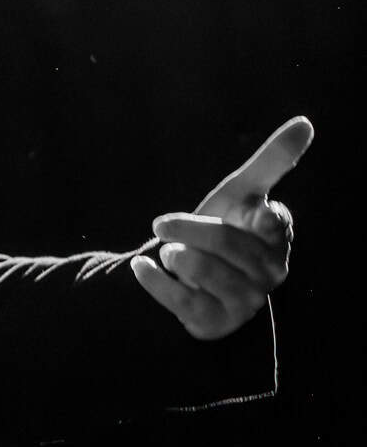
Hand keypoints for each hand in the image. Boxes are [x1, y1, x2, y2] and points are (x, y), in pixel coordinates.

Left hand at [130, 116, 313, 339]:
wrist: (194, 284)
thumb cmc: (225, 231)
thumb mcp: (242, 194)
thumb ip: (271, 162)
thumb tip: (306, 122)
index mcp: (277, 238)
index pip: (273, 220)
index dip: (255, 213)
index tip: (247, 209)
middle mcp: (268, 273)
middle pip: (225, 241)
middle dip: (187, 229)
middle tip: (163, 226)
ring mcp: (244, 302)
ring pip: (203, 270)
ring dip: (175, 256)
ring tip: (168, 253)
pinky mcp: (215, 324)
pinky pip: (181, 301)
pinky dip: (154, 281)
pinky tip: (141, 267)